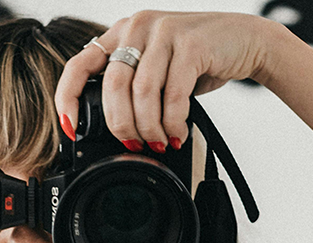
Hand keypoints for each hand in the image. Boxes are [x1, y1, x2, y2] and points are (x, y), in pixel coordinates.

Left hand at [55, 11, 266, 152]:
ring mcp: (164, 32)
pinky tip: (178, 134)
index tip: (70, 128)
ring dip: (150, 129)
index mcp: (121, 33)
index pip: (80, 64)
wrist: (243, 40)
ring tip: (161, 142)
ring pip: (143, 94)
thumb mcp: (155, 69)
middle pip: (114, 86)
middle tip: (134, 145)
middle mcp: (138, 26)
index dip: (70, 98)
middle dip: (122, 126)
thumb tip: (115, 131)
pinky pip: (173, 96)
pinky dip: (174, 123)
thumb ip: (132, 88)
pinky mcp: (190, 44)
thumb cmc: (196, 60)